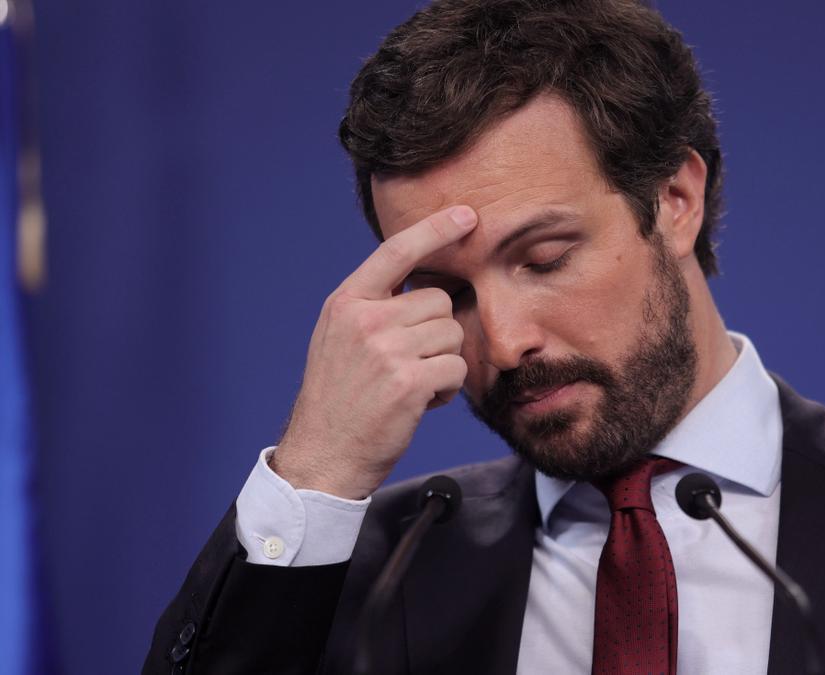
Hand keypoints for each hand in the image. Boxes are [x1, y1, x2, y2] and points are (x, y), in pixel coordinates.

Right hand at [271, 205, 477, 499]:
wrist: (323, 456)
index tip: (466, 214)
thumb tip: (431, 284)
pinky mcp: (408, 381)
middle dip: (437, 333)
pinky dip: (447, 388)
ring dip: (442, 362)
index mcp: (346, 303)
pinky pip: (456, 368)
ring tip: (410, 384)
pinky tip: (420, 402)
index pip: (396, 251)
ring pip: (452, 334)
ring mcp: (386, 349)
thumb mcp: (341, 339)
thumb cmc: (340, 399)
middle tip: (408, 364)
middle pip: (439, 301)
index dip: (434, 230)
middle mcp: (364, 319)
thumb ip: (376, 308)